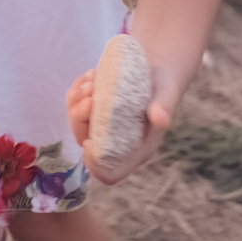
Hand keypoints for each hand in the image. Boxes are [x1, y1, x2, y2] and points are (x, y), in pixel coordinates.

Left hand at [65, 63, 178, 184]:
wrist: (158, 68)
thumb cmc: (165, 85)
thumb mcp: (166, 94)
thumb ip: (164, 107)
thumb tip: (162, 120)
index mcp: (135, 149)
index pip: (109, 172)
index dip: (93, 163)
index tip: (88, 140)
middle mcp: (116, 140)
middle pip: (85, 141)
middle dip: (80, 116)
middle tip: (91, 92)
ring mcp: (103, 125)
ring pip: (76, 122)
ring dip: (76, 100)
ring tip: (91, 79)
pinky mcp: (95, 109)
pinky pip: (75, 105)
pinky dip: (77, 89)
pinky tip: (90, 75)